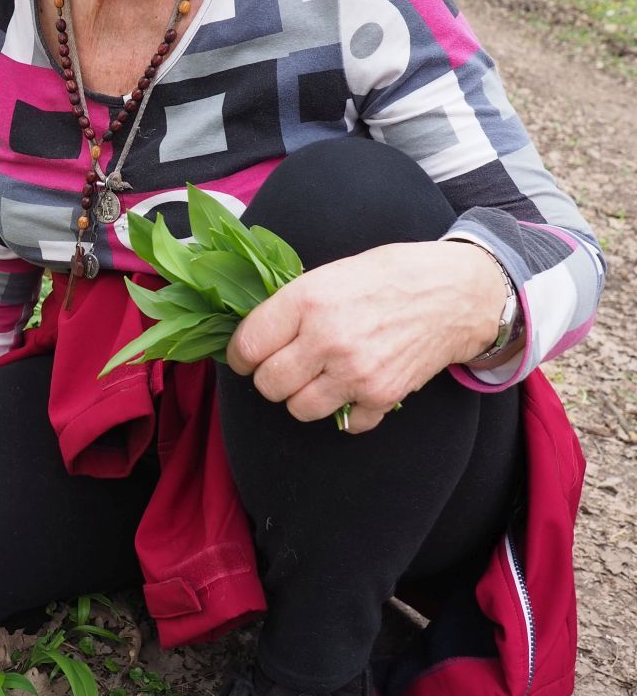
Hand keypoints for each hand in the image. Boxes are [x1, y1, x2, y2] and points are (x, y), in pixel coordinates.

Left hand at [225, 241, 507, 432]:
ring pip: (298, 409)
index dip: (241, 355)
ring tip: (319, 377)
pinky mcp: (381, 396)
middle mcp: (327, 339)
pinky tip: (354, 386)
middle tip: (285, 366)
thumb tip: (256, 335)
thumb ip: (293, 305)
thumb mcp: (331, 273)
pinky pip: (344, 423)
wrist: (454, 293)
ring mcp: (354, 373)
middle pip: (268, 385)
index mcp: (307, 300)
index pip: (247, 347)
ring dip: (303, 397)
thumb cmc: (390, 275)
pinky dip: (347, 411)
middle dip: (271, 378)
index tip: (248, 356)